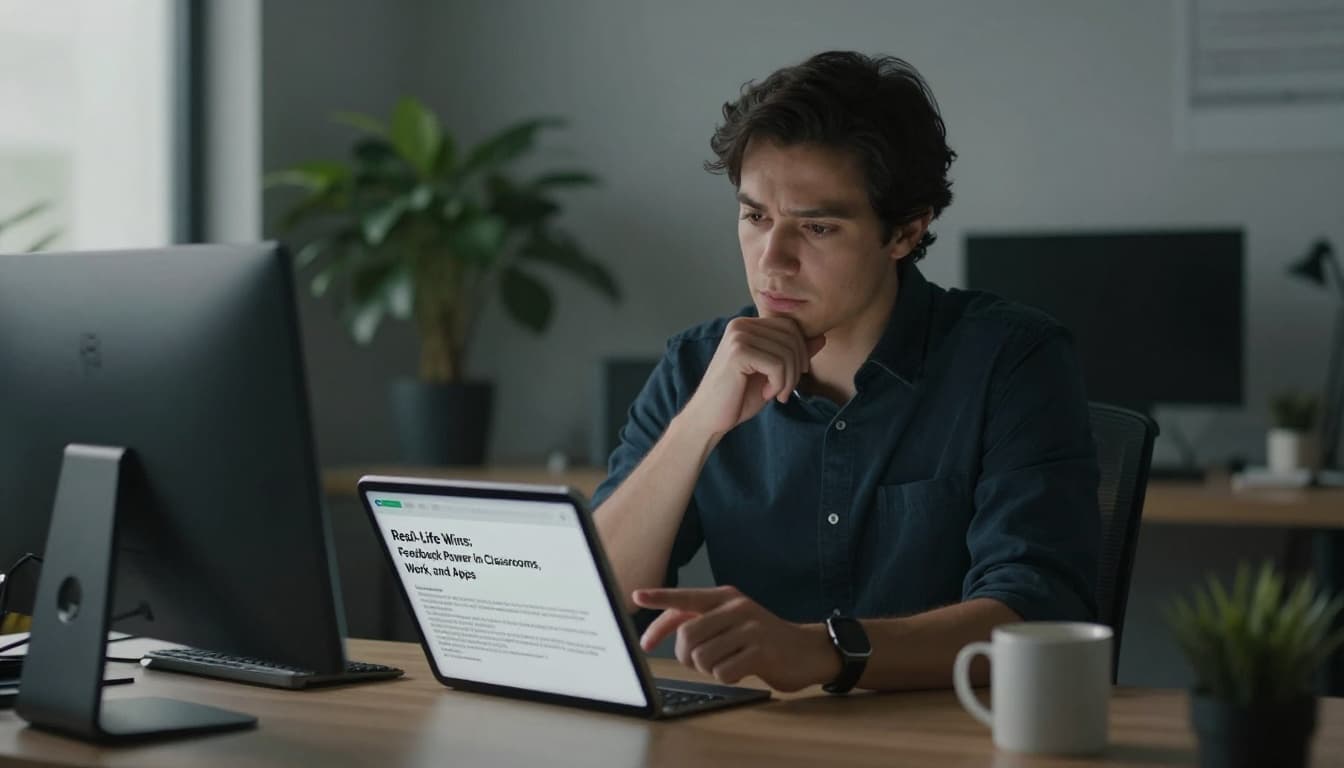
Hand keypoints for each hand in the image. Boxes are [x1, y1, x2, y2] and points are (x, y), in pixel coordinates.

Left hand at [633, 586, 838, 691]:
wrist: (806, 650)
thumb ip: (699, 621)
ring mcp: (750, 628)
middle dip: (686, 655)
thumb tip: (656, 632)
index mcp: (726, 597)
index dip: (660, 598)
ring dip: (708, 669)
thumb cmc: (761, 638)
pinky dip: (726, 677)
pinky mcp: (762, 651)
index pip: (686, 597)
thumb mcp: (732, 621)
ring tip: (727, 662)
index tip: (637, 596)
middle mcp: (736, 608)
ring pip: (702, 657)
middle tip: (700, 660)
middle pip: (687, 635)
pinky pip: (723, 672)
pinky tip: (741, 670)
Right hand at [681, 317, 825, 439]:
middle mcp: (741, 325)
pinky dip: (779, 384)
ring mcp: (738, 337)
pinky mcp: (738, 352)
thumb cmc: (739, 397)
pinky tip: (767, 394)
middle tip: (786, 390)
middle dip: (796, 368)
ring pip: (787, 352)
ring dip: (788, 380)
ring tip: (777, 394)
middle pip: (792, 337)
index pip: (790, 326)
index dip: (801, 352)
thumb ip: (794, 353)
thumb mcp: (773, 373)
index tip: (791, 378)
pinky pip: (777, 365)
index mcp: (747, 325)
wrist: (710, 418)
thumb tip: (821, 337)